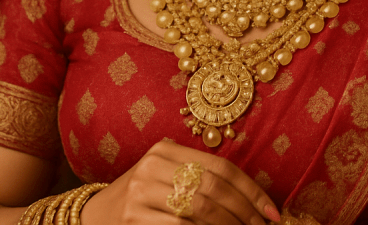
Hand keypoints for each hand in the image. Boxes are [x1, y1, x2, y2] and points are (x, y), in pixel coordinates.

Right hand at [79, 140, 279, 224]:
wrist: (95, 216)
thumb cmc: (143, 198)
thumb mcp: (166, 176)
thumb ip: (201, 178)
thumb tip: (255, 204)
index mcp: (165, 149)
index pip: (221, 167)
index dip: (251, 190)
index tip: (271, 212)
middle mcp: (151, 165)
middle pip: (212, 187)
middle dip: (244, 212)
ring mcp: (139, 192)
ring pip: (199, 210)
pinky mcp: (132, 218)